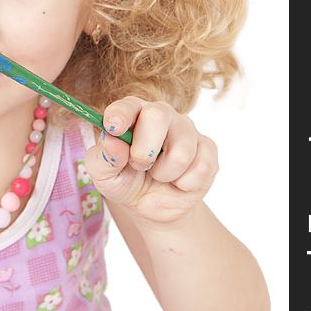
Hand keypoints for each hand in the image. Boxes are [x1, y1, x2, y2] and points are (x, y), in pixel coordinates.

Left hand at [82, 96, 218, 225]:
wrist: (151, 205)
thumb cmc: (124, 180)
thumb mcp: (104, 175)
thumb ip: (103, 158)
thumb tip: (113, 142)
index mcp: (131, 113)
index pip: (127, 105)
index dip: (120, 115)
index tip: (113, 128)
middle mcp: (160, 114)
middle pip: (158, 115)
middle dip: (144, 150)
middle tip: (139, 165)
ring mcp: (186, 129)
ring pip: (181, 151)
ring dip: (164, 174)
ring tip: (158, 175)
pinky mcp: (207, 148)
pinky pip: (202, 167)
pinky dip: (185, 184)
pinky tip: (178, 181)